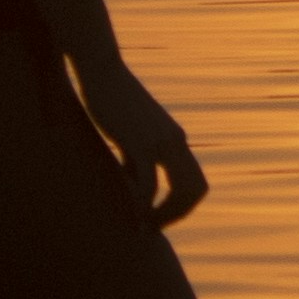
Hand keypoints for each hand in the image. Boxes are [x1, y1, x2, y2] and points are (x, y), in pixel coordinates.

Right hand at [76, 54, 208, 226]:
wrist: (103, 70)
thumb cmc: (112, 100)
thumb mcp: (128, 134)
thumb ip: (134, 158)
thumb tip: (132, 183)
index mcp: (176, 138)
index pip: (196, 182)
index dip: (182, 206)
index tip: (159, 217)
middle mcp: (175, 140)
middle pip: (195, 189)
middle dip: (177, 215)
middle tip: (153, 228)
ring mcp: (160, 141)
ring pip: (179, 190)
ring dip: (162, 215)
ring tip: (142, 228)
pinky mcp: (140, 141)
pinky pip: (149, 183)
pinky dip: (143, 205)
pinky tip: (130, 214)